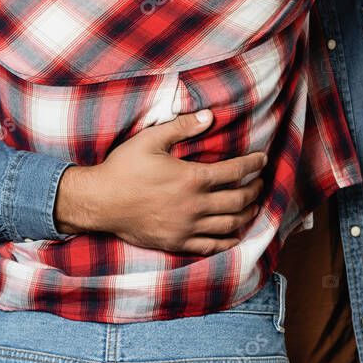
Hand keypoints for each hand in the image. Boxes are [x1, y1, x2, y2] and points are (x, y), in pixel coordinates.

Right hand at [53, 109, 266, 255]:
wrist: (100, 202)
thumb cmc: (124, 168)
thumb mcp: (151, 140)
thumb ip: (182, 127)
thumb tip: (209, 116)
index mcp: (192, 178)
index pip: (235, 172)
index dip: (253, 164)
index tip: (262, 159)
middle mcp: (195, 205)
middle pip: (239, 200)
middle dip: (255, 190)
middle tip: (260, 183)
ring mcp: (187, 227)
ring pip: (230, 224)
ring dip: (247, 214)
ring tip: (253, 206)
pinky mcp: (177, 242)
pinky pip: (211, 246)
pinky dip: (228, 240)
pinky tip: (234, 234)